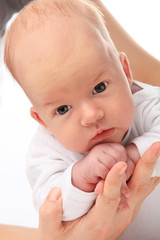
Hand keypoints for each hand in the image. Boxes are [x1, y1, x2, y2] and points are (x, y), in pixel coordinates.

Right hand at [39, 142, 159, 239]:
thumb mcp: (51, 233)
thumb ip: (49, 213)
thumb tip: (55, 191)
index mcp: (99, 221)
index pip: (109, 198)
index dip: (114, 181)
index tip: (119, 164)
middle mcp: (118, 216)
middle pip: (137, 189)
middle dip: (145, 166)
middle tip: (155, 147)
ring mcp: (127, 212)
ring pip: (143, 187)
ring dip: (148, 167)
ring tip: (155, 147)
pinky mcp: (128, 208)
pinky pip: (143, 188)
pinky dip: (147, 172)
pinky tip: (149, 161)